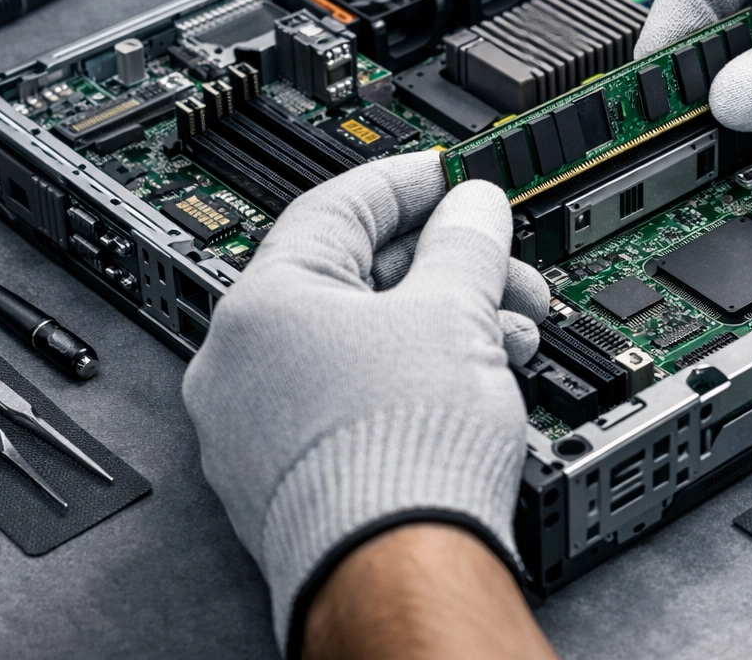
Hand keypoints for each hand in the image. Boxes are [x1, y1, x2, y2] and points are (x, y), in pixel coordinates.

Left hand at [182, 151, 548, 653]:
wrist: (397, 574)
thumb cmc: (402, 460)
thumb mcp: (455, 313)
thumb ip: (465, 243)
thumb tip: (471, 208)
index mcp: (260, 305)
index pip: (337, 205)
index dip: (409, 181)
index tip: (453, 175)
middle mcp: (241, 363)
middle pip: (353, 276)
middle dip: (444, 265)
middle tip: (501, 262)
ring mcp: (258, 426)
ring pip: (358, 341)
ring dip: (441, 322)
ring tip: (510, 332)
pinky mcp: (289, 475)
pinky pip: (352, 396)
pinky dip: (413, 375)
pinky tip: (474, 378)